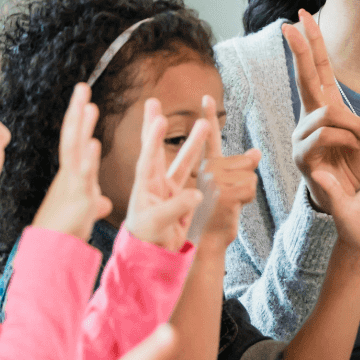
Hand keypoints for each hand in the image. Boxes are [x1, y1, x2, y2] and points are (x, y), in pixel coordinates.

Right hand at [32, 83, 112, 240]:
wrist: (53, 253)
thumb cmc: (66, 232)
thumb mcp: (85, 212)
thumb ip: (95, 202)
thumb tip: (104, 202)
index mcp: (72, 175)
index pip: (75, 140)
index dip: (79, 120)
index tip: (85, 100)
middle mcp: (70, 175)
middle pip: (72, 136)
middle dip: (77, 112)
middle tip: (82, 87)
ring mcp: (73, 185)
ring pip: (75, 150)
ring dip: (82, 127)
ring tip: (89, 106)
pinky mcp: (80, 199)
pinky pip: (84, 176)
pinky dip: (88, 159)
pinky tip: (94, 144)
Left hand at [124, 98, 207, 249]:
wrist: (152, 258)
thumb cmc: (148, 240)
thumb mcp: (158, 223)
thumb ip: (176, 207)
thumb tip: (197, 194)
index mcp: (145, 186)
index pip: (148, 157)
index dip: (153, 138)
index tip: (157, 118)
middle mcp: (155, 183)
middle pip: (157, 149)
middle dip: (157, 126)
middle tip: (155, 102)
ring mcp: (168, 190)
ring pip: (183, 161)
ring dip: (193, 143)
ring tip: (205, 124)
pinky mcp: (180, 199)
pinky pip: (194, 178)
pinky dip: (203, 167)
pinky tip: (215, 158)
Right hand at [197, 94, 260, 251]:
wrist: (206, 243)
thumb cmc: (216, 217)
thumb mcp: (230, 189)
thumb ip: (240, 168)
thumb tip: (256, 151)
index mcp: (206, 166)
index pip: (209, 138)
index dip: (208, 116)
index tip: (207, 96)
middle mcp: (207, 169)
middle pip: (246, 163)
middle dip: (245, 182)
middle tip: (227, 200)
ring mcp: (214, 180)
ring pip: (251, 175)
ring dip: (246, 193)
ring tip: (228, 205)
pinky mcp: (223, 192)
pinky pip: (250, 187)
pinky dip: (247, 201)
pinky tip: (232, 209)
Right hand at [282, 9, 359, 211]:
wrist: (352, 204)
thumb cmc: (359, 170)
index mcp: (326, 108)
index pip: (318, 69)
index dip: (312, 44)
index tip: (301, 17)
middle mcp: (310, 118)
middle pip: (305, 77)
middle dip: (301, 50)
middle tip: (290, 24)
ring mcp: (303, 136)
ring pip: (326, 113)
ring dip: (352, 126)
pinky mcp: (303, 155)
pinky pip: (324, 134)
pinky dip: (347, 139)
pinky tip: (357, 148)